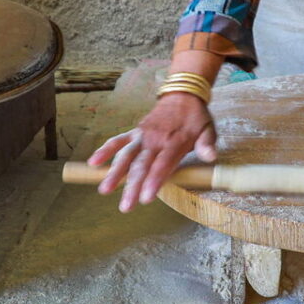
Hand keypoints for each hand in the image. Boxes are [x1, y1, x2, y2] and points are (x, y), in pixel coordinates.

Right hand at [87, 92, 217, 211]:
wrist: (182, 95)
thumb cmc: (196, 118)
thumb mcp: (208, 130)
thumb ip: (207, 145)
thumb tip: (211, 157)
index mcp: (174, 142)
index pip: (162, 165)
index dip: (153, 182)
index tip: (145, 198)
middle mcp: (154, 140)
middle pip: (141, 166)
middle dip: (131, 187)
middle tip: (125, 207)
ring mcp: (142, 136)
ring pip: (125, 156)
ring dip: (114, 172)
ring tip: (104, 189)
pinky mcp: (134, 133)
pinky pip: (117, 141)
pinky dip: (105, 150)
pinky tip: (93, 163)